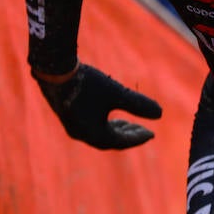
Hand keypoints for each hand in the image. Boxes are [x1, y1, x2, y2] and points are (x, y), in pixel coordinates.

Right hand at [35, 64, 162, 149]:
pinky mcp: (67, 115)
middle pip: (110, 140)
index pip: (121, 142)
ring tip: (128, 121)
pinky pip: (90, 125)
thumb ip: (137, 103)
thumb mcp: (116, 93)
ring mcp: (72, 126)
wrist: (53, 71)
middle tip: (144, 129)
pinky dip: (103, 122)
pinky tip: (107, 111)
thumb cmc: (86, 83)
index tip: (152, 134)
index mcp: (94, 135)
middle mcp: (82, 135)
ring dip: (116, 128)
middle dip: (128, 135)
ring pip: (99, 133)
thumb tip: (160, 114)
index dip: (138, 138)